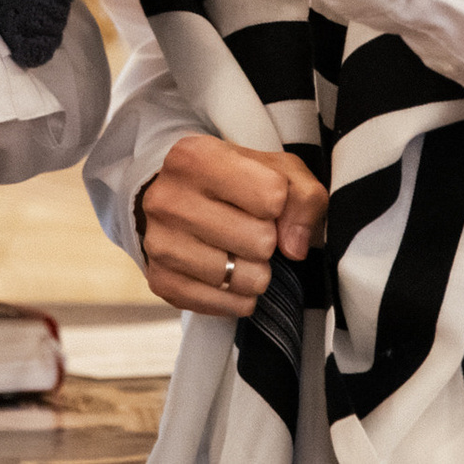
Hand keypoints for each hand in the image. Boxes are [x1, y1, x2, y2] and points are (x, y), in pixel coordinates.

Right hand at [137, 135, 326, 317]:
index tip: (260, 201)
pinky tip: (227, 273)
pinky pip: (231, 306)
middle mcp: (168, 199)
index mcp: (195, 157)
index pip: (273, 195)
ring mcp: (160, 244)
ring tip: (238, 251)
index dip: (278, 203)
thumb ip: (303, 195)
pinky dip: (239, 295)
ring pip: (247, 278)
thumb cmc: (232, 183)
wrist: (176, 202)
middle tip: (249, 229)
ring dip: (255, 270)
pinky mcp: (162, 283)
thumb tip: (294, 247)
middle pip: (261, 241)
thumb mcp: (274, 169)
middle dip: (267, 239)